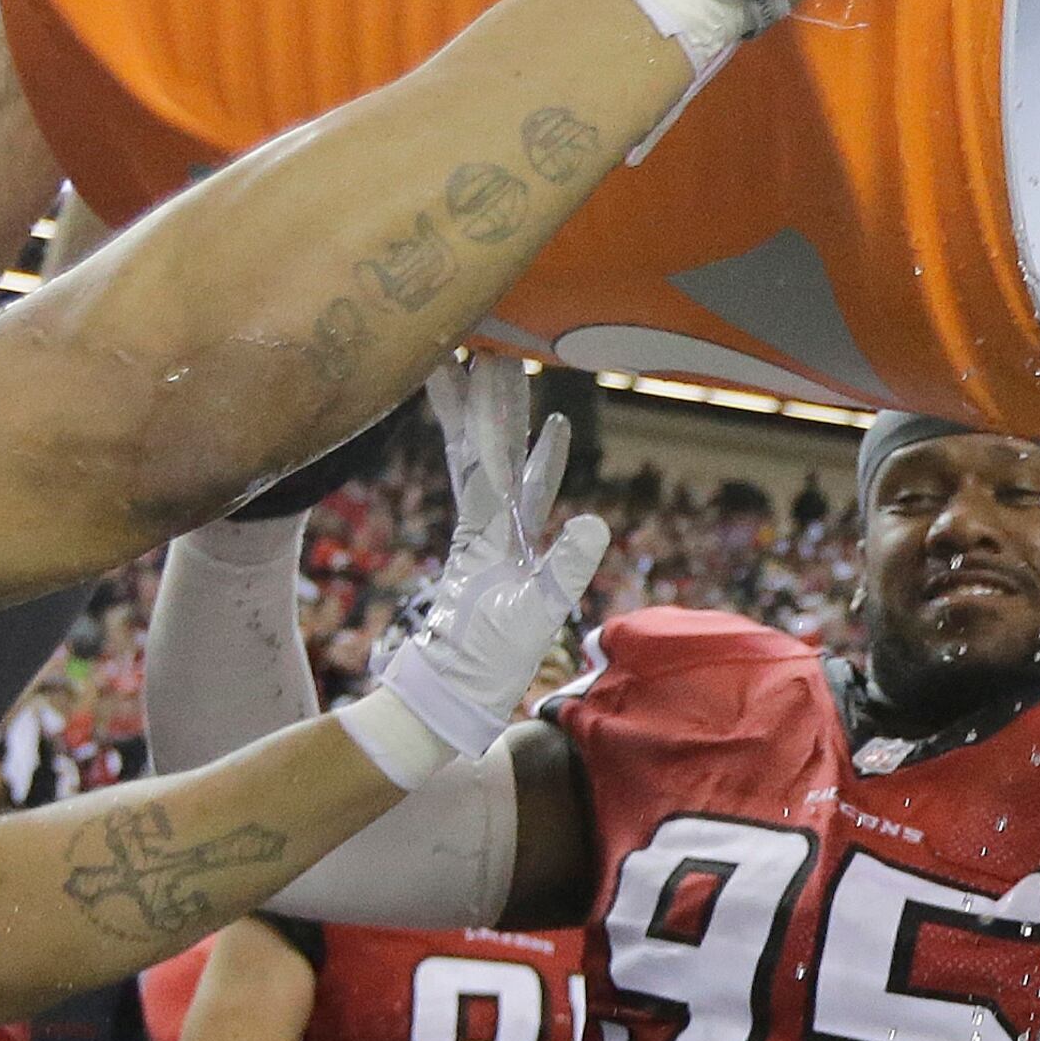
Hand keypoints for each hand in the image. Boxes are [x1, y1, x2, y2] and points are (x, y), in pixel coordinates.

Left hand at [370, 358, 606, 760]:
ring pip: (496, 461)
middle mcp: (482, 525)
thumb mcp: (527, 622)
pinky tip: (556, 435)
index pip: (484, 456)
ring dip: (504, 415)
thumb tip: (594, 522)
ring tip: (510, 367)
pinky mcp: (502, 553)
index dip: (484, 408)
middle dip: (488, 392)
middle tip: (487, 337)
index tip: (477, 358)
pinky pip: (520, 494)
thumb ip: (563, 573)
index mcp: (484, 534)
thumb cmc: (480, 669)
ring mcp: (491, 536)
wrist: (445, 703)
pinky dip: (537, 462)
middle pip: (483, 443)